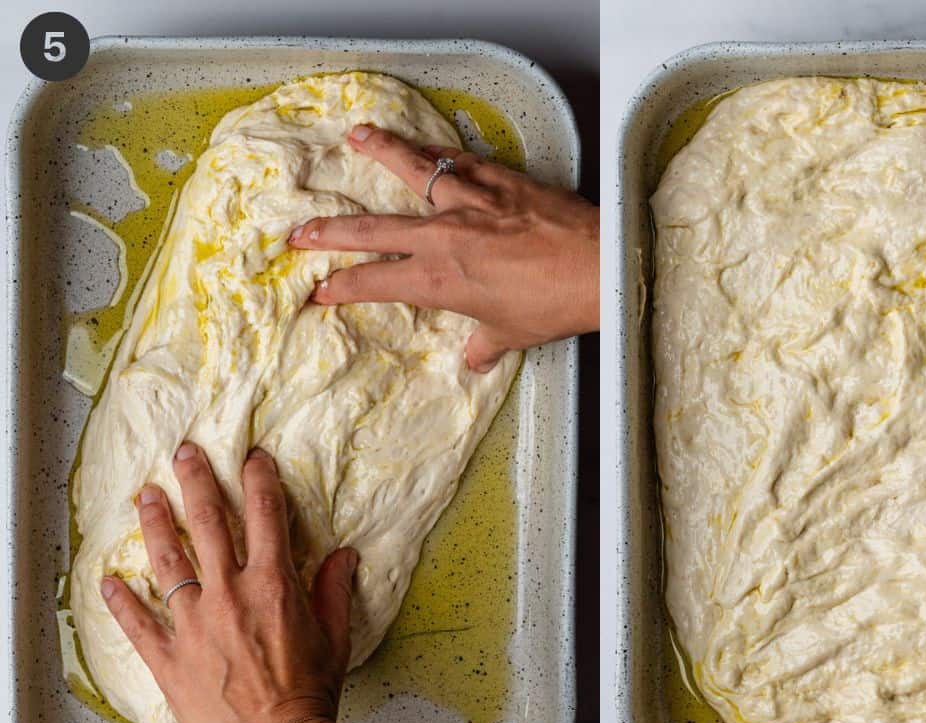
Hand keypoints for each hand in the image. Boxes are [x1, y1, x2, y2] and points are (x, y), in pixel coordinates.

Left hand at [101, 443, 356, 722]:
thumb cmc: (308, 694)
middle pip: (209, 522)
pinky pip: (138, 621)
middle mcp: (229, 593)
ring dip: (157, 522)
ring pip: (169, 560)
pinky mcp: (168, 656)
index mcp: (273, 584)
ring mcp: (193, 623)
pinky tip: (110, 579)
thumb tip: (344, 557)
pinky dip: (121, 599)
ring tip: (146, 495)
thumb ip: (334, 591)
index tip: (253, 457)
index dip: (260, 479)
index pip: (266, 514)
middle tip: (185, 452)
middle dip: (197, 480)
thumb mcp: (335, 638)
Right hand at [288, 124, 598, 372]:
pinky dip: (441, 151)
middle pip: (373, 229)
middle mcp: (444, 236)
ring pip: (414, 171)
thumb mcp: (514, 333)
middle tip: (300, 230)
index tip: (319, 290)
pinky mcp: (501, 180)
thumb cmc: (555, 305)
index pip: (375, 283)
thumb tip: (475, 358)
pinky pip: (461, 160)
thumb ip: (486, 343)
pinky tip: (428, 145)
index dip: (342, 287)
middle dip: (330, 231)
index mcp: (440, 279)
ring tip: (356, 136)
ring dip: (381, 152)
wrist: (600, 267)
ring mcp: (470, 202)